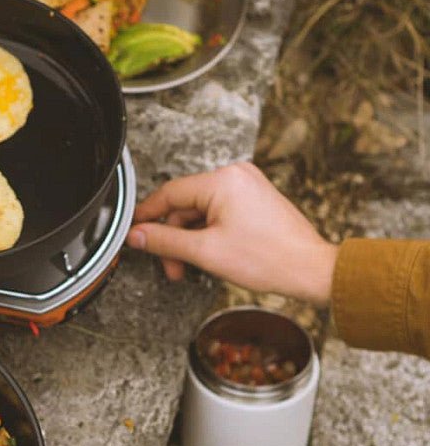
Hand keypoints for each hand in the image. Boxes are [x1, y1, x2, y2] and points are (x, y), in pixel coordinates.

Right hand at [126, 162, 338, 304]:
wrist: (310, 269)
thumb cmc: (269, 258)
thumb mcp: (205, 252)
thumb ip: (165, 241)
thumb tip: (137, 235)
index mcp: (223, 181)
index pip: (169, 194)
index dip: (147, 216)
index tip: (134, 232)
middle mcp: (235, 176)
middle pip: (184, 205)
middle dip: (174, 237)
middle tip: (171, 265)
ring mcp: (246, 186)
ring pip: (200, 211)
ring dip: (190, 239)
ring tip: (190, 267)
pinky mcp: (254, 199)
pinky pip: (217, 213)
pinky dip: (207, 234)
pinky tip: (207, 255)